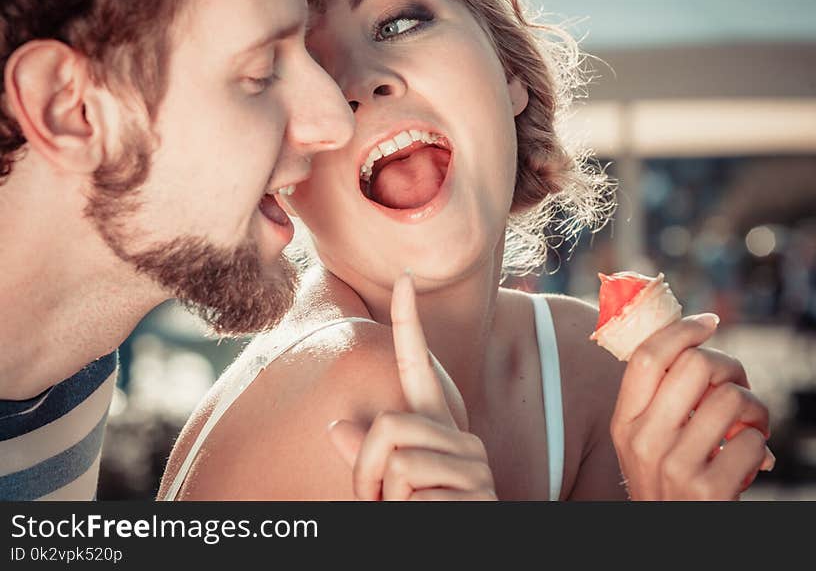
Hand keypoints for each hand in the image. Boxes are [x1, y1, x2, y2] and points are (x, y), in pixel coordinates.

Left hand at [327, 272, 496, 500]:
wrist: (459, 551)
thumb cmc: (416, 518)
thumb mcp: (383, 489)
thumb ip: (363, 459)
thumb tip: (334, 428)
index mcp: (437, 428)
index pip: (419, 367)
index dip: (409, 323)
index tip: (404, 277)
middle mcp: (460, 437)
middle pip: (389, 424)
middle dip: (365, 471)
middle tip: (375, 500)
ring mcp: (473, 463)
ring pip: (396, 460)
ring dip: (382, 497)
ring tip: (403, 513)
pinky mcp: (476, 491)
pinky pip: (411, 489)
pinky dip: (402, 512)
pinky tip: (428, 520)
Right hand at [610, 314, 773, 499]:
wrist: (672, 535)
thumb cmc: (667, 479)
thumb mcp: (643, 440)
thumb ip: (657, 398)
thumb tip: (692, 340)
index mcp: (624, 422)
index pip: (647, 356)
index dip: (682, 329)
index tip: (709, 321)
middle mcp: (643, 441)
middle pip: (695, 365)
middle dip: (730, 365)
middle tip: (737, 383)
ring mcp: (675, 467)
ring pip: (731, 398)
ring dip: (755, 405)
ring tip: (751, 423)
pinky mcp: (709, 490)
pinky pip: (752, 439)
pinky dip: (760, 442)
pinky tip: (750, 454)